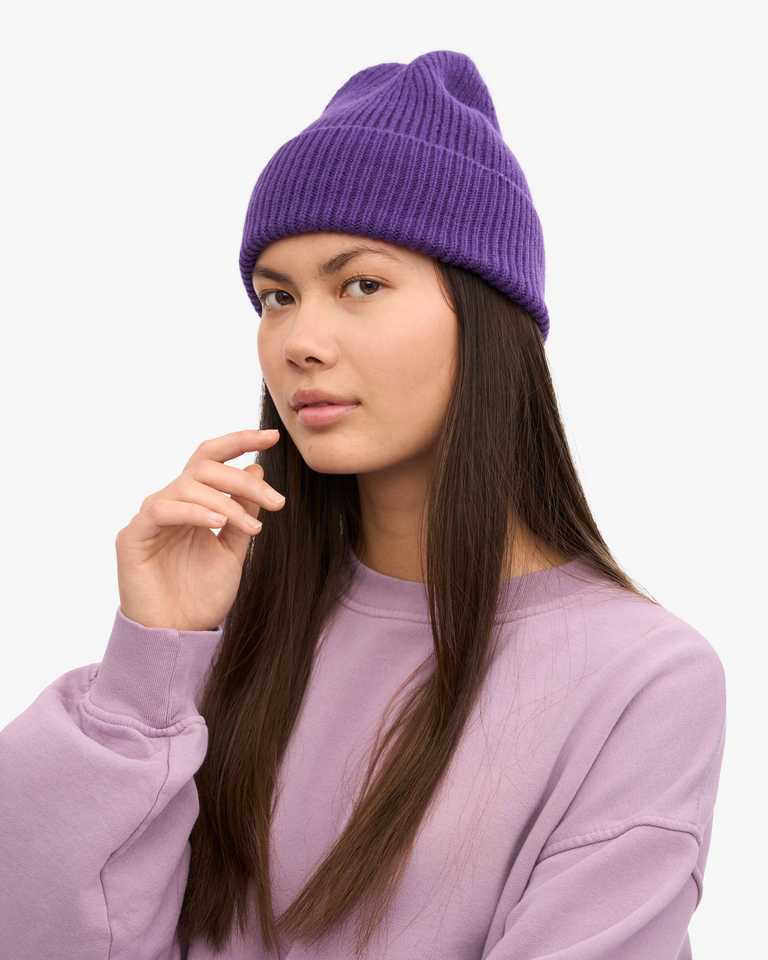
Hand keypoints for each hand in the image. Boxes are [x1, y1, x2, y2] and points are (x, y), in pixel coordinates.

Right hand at [115, 428, 283, 630]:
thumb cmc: (202, 594)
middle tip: (276, 501)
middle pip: (205, 467)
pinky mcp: (133, 535)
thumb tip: (257, 469)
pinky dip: (194, 511)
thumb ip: (243, 511)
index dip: (240, 442)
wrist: (178, 634)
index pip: (213, 459)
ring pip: (188, 485)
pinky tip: (218, 523)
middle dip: (243, 479)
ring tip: (253, 527)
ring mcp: (150, 516)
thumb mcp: (234, 549)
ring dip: (227, 502)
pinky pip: (163, 508)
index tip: (272, 437)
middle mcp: (171, 502)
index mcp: (194, 502)